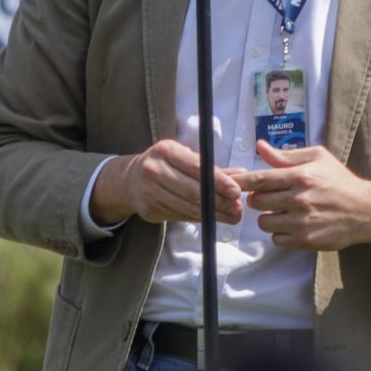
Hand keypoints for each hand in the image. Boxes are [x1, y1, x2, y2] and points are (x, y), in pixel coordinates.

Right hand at [92, 140, 243, 226]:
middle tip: (238, 208)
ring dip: (213, 214)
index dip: (218, 181)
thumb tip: (241, 175)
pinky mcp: (149, 210)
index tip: (236, 191)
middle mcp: (154, 169)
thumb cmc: (165, 164)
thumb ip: (211, 167)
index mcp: (165, 150)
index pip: (197, 168)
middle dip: (219, 202)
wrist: (129, 180)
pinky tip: (213, 219)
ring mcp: (149, 191)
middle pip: (193, 191)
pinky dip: (199, 219)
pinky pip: (180, 216)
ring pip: (187, 207)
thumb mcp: (183, 157)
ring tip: (232, 217)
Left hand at [231, 141, 370, 253]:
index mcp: (301, 176)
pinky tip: (292, 224)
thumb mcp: (318, 158)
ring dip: (269, 217)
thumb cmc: (340, 181)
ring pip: (264, 222)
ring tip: (283, 211)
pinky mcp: (306, 240)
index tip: (230, 182)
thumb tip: (260, 147)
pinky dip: (281, 233)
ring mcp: (302, 222)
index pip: (259, 179)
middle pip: (256, 202)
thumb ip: (286, 155)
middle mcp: (299, 199)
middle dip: (259, 199)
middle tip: (270, 197)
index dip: (240, 182)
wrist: (365, 211)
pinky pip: (276, 239)